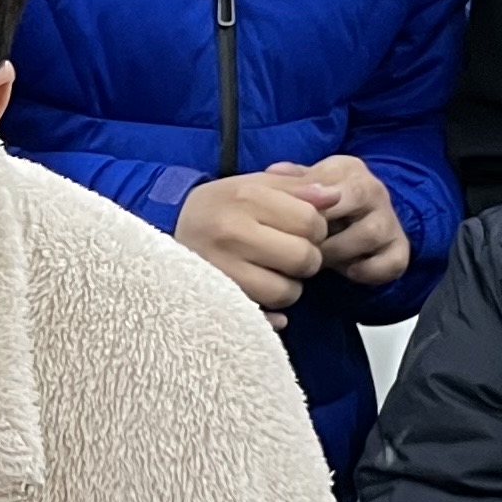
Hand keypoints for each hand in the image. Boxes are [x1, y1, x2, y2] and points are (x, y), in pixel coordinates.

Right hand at [176, 171, 329, 313]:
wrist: (166, 231)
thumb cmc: (218, 207)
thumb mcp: (253, 185)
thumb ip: (296, 187)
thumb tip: (335, 197)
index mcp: (245, 197)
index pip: (311, 221)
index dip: (315, 228)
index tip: (299, 229)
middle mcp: (232, 232)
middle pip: (304, 258)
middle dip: (305, 258)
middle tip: (287, 253)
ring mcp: (221, 270)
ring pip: (287, 292)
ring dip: (287, 286)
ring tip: (269, 272)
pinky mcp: (215, 300)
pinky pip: (264, 317)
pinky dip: (270, 311)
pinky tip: (258, 294)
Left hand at [269, 154, 410, 289]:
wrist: (355, 227)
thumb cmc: (321, 209)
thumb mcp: (302, 190)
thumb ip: (289, 184)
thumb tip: (274, 172)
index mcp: (347, 169)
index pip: (327, 180)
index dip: (304, 208)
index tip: (285, 226)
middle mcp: (373, 189)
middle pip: (358, 196)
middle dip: (323, 228)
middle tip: (302, 245)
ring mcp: (389, 219)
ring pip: (371, 232)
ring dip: (339, 252)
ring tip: (319, 261)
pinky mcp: (400, 248)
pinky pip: (392, 262)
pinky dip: (369, 272)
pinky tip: (348, 272)